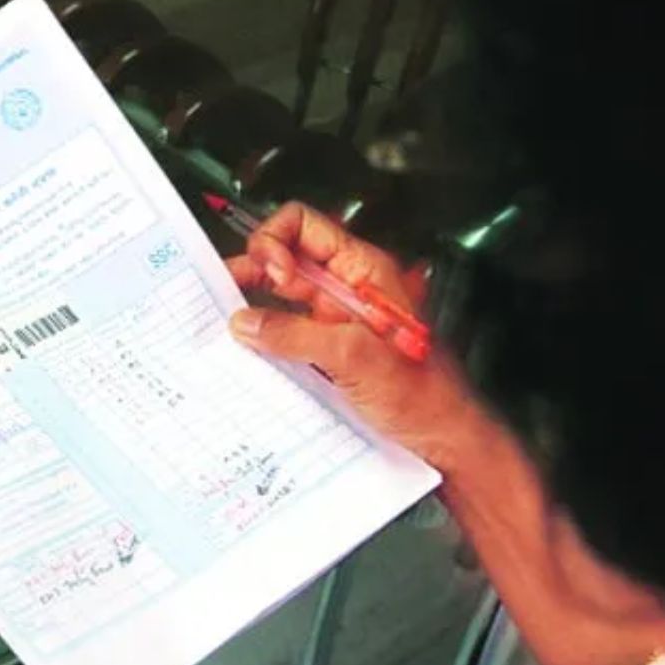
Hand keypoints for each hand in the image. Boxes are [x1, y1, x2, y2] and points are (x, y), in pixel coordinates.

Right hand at [225, 203, 493, 472]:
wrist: (440, 439)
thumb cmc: (423, 396)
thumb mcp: (355, 356)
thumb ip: (296, 335)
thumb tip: (245, 323)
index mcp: (361, 270)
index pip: (303, 224)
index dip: (276, 241)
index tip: (273, 278)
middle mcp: (343, 287)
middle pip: (283, 255)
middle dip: (251, 267)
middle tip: (227, 291)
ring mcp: (330, 318)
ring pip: (277, 293)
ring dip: (249, 301)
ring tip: (224, 315)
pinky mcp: (321, 349)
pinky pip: (281, 330)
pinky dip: (258, 334)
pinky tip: (243, 347)